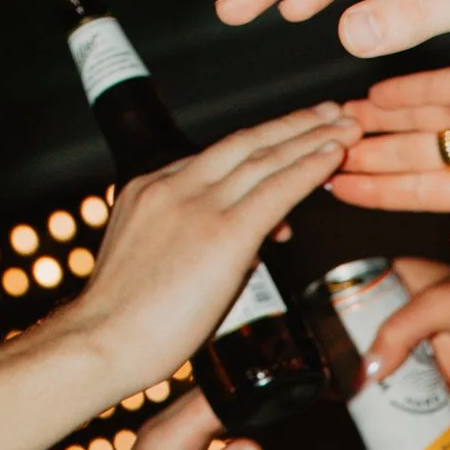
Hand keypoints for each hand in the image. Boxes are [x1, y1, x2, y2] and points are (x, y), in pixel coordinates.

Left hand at [47, 392, 269, 449]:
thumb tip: (254, 448)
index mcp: (166, 440)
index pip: (217, 395)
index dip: (252, 386)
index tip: (284, 384)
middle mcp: (163, 428)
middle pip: (215, 389)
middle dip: (250, 385)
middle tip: (287, 383)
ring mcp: (165, 435)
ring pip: (210, 402)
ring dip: (239, 399)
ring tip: (276, 399)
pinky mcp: (170, 448)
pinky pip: (205, 421)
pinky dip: (228, 418)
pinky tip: (248, 425)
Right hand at [72, 106, 357, 402]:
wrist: (102, 340)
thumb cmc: (125, 324)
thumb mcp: (152, 267)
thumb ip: (195, 250)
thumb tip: (238, 256)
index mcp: (153, 190)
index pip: (218, 159)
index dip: (263, 145)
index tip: (290, 134)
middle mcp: (174, 186)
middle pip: (246, 144)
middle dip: (294, 125)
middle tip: (332, 110)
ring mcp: (197, 206)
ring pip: (265, 160)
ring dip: (312, 138)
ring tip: (347, 124)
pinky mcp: (222, 234)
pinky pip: (276, 191)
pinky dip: (310, 168)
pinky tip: (335, 155)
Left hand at [332, 61, 449, 258]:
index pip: (417, 189)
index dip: (377, 192)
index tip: (340, 191)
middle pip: (404, 154)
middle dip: (362, 158)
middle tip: (319, 156)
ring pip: (409, 120)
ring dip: (370, 125)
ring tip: (330, 126)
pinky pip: (430, 87)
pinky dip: (397, 92)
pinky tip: (366, 99)